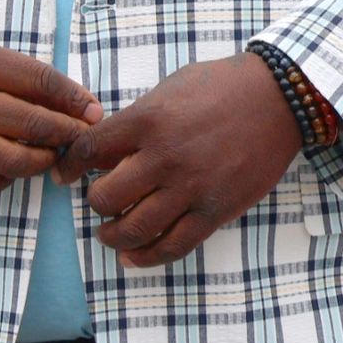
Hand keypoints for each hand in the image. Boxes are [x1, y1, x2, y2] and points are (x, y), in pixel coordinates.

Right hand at [0, 29, 102, 198]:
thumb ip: (18, 72)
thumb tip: (73, 101)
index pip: (39, 82)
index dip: (74, 100)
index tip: (94, 112)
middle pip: (33, 124)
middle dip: (68, 134)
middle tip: (82, 138)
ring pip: (14, 161)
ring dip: (42, 161)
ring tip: (49, 155)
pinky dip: (6, 180)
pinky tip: (8, 167)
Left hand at [51, 53, 302, 266]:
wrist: (278, 98)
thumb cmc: (222, 86)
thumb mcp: (169, 88)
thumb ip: (136, 119)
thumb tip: (103, 146)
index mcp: (147, 120)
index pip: (90, 150)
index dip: (69, 166)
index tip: (63, 175)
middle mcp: (164, 157)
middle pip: (106, 197)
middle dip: (94, 203)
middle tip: (98, 201)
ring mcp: (191, 187)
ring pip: (135, 228)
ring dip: (113, 236)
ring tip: (109, 234)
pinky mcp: (216, 210)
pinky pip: (174, 245)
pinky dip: (147, 256)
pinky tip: (133, 256)